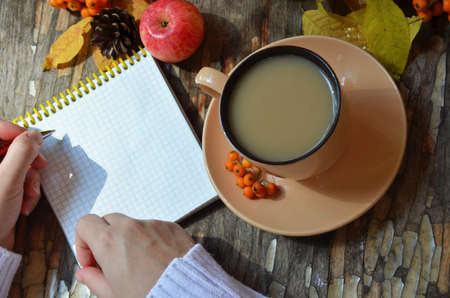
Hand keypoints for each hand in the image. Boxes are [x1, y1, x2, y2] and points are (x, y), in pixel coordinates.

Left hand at [0, 120, 46, 249]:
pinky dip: (27, 191)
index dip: (16, 131)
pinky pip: (19, 181)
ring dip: (30, 181)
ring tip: (29, 196)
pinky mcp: (1, 190)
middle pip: (12, 148)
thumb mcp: (9, 180)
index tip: (32, 140)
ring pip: (19, 166)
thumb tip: (33, 135)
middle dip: (29, 162)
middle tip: (39, 167)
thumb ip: (22, 153)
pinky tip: (25, 204)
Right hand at [75, 213, 194, 297]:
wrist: (189, 296)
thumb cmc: (154, 297)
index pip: (85, 223)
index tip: (91, 260)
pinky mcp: (172, 227)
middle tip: (111, 262)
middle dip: (106, 239)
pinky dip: (152, 240)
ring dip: (131, 239)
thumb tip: (86, 274)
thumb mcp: (115, 295)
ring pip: (133, 225)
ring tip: (139, 265)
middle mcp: (131, 228)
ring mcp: (154, 225)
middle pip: (108, 221)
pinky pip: (155, 228)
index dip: (83, 242)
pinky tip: (157, 261)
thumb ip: (94, 280)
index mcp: (110, 242)